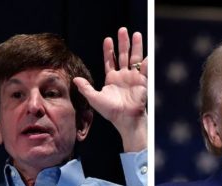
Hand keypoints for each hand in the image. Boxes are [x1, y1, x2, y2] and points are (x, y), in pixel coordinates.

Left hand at [73, 27, 146, 151]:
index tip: (108, 39)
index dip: (109, 50)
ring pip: (135, 58)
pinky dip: (146, 61)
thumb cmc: (110, 111)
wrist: (125, 120)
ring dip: (136, 46)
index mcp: (112, 78)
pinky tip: (146, 53)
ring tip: (136, 34)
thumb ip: (85, 88)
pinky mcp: (142, 82)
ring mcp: (133, 78)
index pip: (110, 60)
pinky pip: (145, 69)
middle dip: (123, 43)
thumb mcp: (94, 99)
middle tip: (122, 30)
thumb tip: (75, 79)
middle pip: (123, 55)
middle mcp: (123, 76)